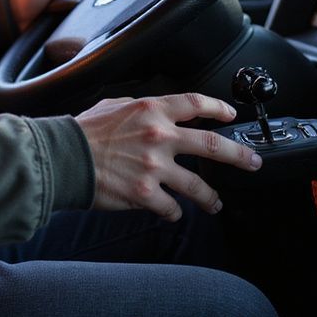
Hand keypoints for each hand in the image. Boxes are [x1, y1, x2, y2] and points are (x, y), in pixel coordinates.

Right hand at [76, 93, 261, 221]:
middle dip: (240, 156)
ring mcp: (156, 167)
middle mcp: (160, 136)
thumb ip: (139, 107)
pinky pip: (172, 209)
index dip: (218, 108)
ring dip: (211, 197)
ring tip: (215, 203)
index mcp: (152, 110)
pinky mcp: (147, 195)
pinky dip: (172, 212)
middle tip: (252, 162)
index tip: (230, 115)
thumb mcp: (113, 105)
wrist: (63, 158)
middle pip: (213, 145)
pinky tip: (170, 213)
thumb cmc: (84, 131)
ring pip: (199, 187)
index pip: (195, 104)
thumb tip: (156, 112)